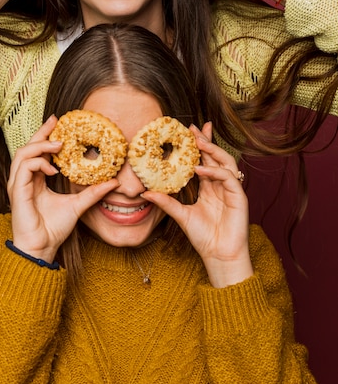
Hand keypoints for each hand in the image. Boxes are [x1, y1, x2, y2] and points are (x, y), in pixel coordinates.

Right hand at [7, 115, 118, 263]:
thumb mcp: (78, 205)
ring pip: (23, 153)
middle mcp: (23, 180)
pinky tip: (53, 168)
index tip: (59, 123)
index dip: (46, 136)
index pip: (38, 152)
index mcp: (34, 180)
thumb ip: (93, 192)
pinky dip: (38, 162)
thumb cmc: (54, 229)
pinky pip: (24, 167)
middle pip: (28, 147)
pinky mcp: (16, 191)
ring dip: (41, 145)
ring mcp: (18, 184)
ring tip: (59, 144)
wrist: (42, 248)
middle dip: (41, 132)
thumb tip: (114, 182)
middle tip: (56, 120)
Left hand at [142, 122, 253, 287]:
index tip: (188, 130)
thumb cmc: (204, 237)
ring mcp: (232, 190)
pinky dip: (215, 171)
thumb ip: (166, 202)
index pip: (205, 159)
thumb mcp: (180, 215)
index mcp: (210, 186)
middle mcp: (221, 185)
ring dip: (212, 150)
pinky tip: (201, 169)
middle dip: (206, 140)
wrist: (219, 255)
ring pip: (225, 162)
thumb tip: (144, 192)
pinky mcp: (239, 197)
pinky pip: (228, 178)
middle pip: (216, 155)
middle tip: (193, 127)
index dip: (199, 144)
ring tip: (198, 142)